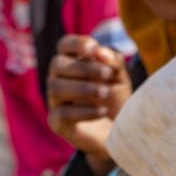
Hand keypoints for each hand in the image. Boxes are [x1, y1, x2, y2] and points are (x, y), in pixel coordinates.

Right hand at [47, 35, 131, 166]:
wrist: (119, 132)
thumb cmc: (116, 98)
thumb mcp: (119, 77)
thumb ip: (112, 62)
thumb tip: (100, 52)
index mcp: (72, 62)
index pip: (64, 45)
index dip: (76, 44)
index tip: (94, 49)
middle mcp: (58, 78)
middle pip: (58, 64)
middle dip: (84, 67)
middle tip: (107, 74)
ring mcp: (55, 101)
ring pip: (57, 88)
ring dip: (84, 89)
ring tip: (106, 93)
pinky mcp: (57, 123)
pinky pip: (62, 114)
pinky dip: (84, 111)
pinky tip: (102, 111)